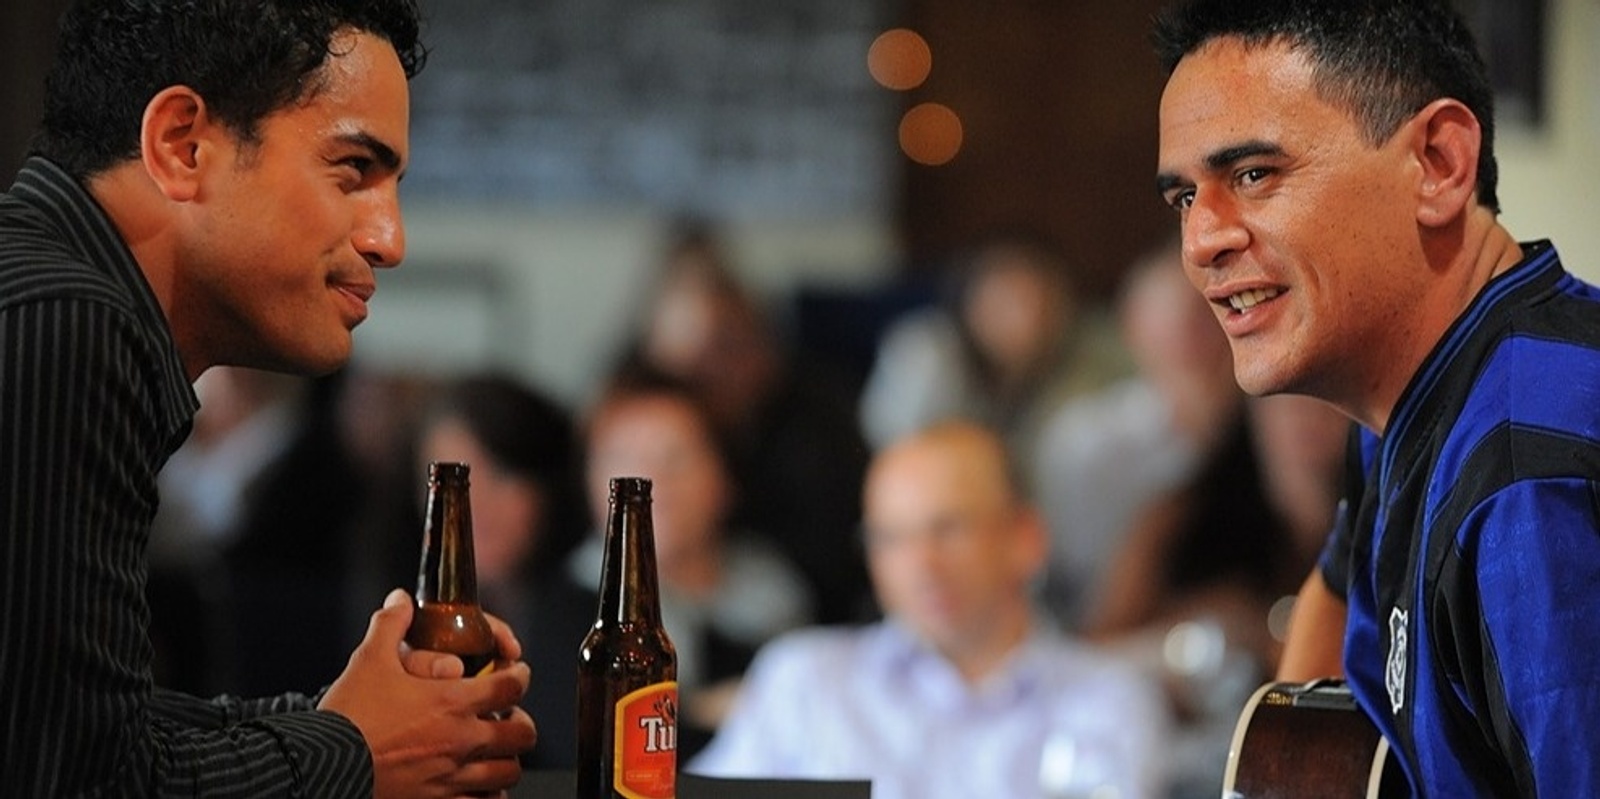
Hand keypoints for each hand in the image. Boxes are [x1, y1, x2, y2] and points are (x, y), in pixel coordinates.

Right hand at [321, 589, 538, 798]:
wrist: (320, 765)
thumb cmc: (348, 714)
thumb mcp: (368, 660)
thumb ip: (390, 624)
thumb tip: (401, 599)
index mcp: (451, 702)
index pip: (511, 687)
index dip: (519, 675)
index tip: (515, 672)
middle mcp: (460, 741)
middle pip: (521, 734)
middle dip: (520, 722)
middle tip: (509, 716)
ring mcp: (452, 777)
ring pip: (507, 772)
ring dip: (506, 759)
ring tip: (494, 751)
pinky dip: (488, 794)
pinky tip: (478, 784)